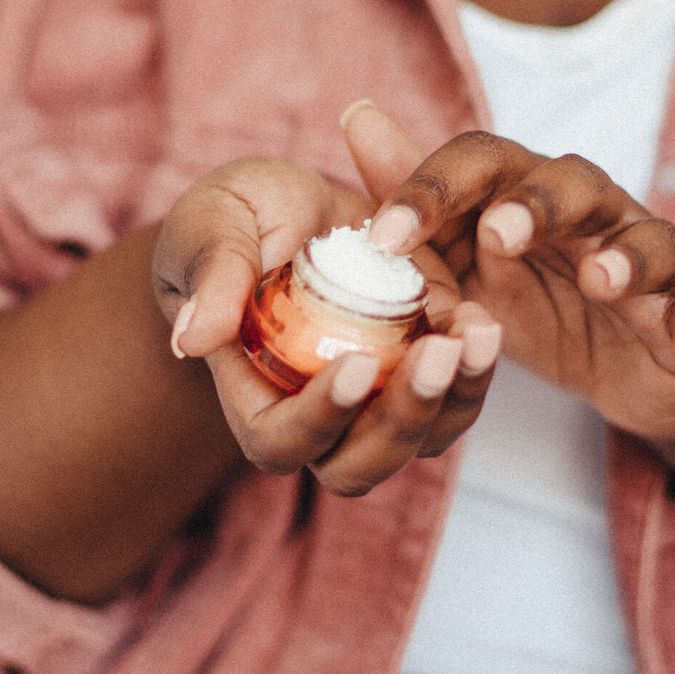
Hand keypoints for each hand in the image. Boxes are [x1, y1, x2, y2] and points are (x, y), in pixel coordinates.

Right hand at [152, 156, 500, 495]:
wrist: (290, 209)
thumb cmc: (233, 220)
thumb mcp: (213, 225)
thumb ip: (211, 275)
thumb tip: (192, 339)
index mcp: (253, 397)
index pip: (281, 439)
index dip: (319, 416)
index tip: (357, 363)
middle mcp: (317, 418)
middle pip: (358, 464)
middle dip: (402, 418)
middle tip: (437, 351)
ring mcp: (374, 402)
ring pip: (420, 440)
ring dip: (455, 396)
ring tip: (479, 331)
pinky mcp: (419, 371)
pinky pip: (455, 396)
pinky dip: (475, 366)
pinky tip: (482, 320)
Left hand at [343, 103, 674, 441]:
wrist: (632, 365)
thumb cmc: (537, 297)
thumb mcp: (467, 258)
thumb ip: (416, 201)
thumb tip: (357, 115)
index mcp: (527, 194)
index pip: (482, 163)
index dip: (431, 191)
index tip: (379, 239)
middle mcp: (594, 212)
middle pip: (573, 184)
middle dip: (537, 204)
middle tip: (500, 235)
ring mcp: (650, 261)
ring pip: (648, 240)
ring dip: (626, 256)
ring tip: (603, 279)